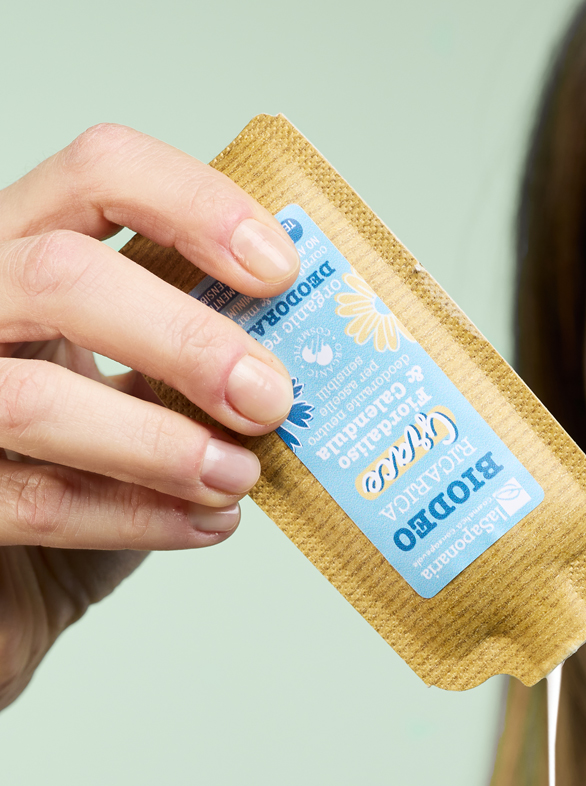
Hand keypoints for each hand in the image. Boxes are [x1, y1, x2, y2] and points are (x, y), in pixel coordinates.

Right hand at [0, 124, 301, 708]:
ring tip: (239, 480)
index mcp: (33, 257)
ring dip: (162, 446)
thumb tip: (324, 360)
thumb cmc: (91, 475)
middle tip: (270, 401)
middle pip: (61, 276)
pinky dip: (136, 519)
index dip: (194, 204)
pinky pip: (35, 504)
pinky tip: (205, 526)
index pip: (99, 174)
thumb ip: (202, 362)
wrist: (16, 581)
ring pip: (31, 400)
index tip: (281, 271)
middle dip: (186, 340)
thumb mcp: (151, 394)